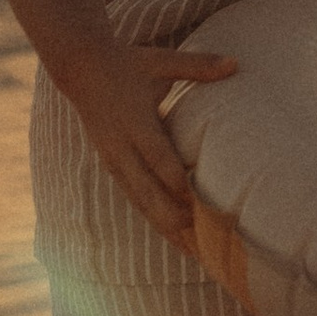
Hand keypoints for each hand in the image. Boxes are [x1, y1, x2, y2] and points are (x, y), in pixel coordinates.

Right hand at [63, 42, 237, 251]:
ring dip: (166, 227)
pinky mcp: (114, 167)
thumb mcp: (161, 62)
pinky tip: (174, 237)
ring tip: (194, 253)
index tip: (203, 203)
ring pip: (141, 202)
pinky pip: (135, 199)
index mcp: (135, 122)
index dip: (178, 183)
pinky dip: (154, 219)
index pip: (159, 159)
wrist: (80, 69)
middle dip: (174, 218)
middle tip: (204, 241)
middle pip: (148, 192)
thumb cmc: (128, 64)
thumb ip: (198, 66)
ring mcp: (115, 161)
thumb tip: (235, 64)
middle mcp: (122, 148)